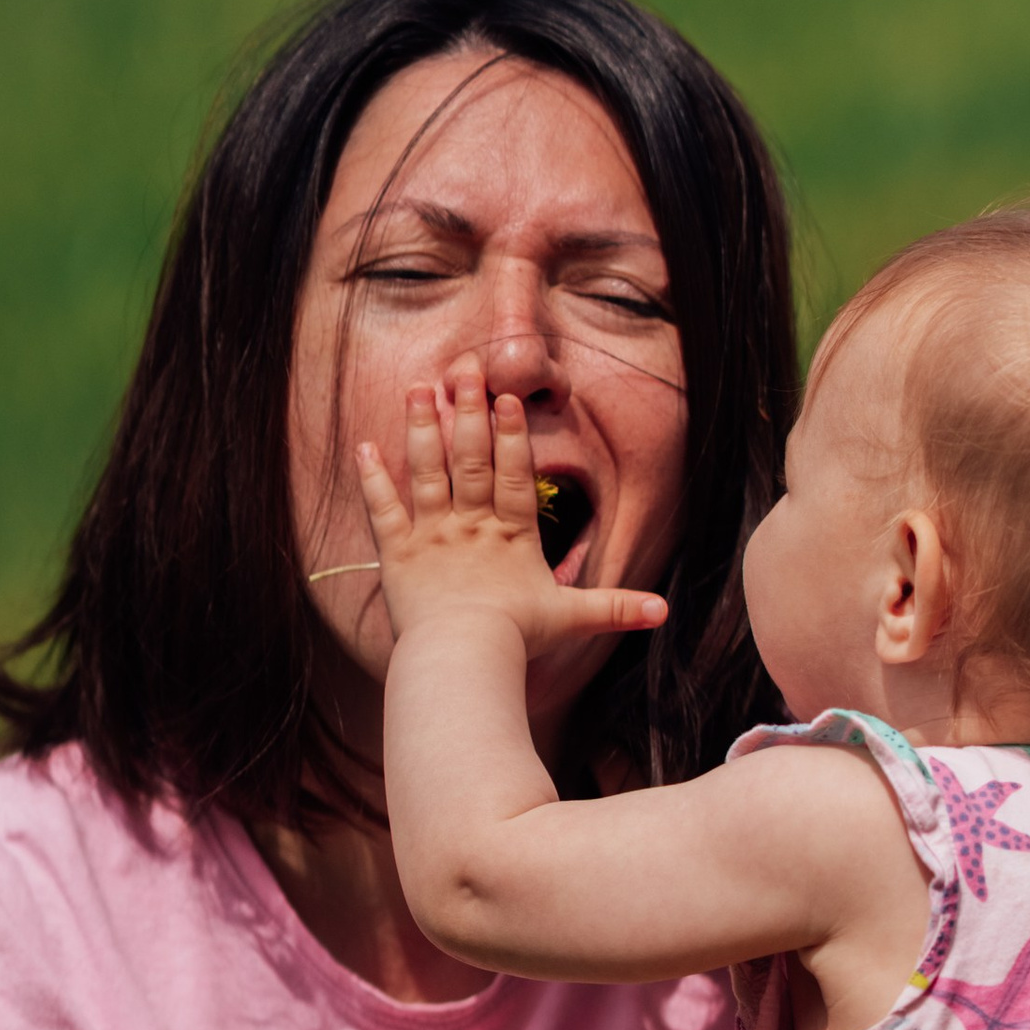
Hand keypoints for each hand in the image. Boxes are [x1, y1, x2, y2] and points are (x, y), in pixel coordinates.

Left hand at [357, 367, 668, 659]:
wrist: (464, 657)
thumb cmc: (518, 639)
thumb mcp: (571, 620)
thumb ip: (614, 608)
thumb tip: (664, 612)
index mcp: (512, 535)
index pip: (513, 475)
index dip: (511, 436)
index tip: (507, 398)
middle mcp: (471, 526)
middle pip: (470, 460)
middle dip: (467, 414)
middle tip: (464, 372)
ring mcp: (433, 535)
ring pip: (426, 472)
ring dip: (421, 429)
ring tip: (419, 389)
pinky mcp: (398, 553)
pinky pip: (382, 508)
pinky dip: (372, 478)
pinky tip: (364, 446)